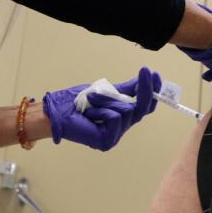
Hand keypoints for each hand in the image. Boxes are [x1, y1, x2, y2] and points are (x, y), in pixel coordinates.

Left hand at [43, 67, 161, 150]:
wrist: (57, 110)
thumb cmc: (77, 101)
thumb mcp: (106, 91)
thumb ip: (125, 89)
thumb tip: (143, 79)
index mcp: (121, 117)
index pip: (143, 106)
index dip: (151, 91)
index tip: (154, 73)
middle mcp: (120, 128)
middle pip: (141, 109)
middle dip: (144, 89)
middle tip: (146, 71)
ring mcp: (114, 136)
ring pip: (126, 110)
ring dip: (108, 99)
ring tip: (91, 101)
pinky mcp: (107, 141)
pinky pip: (115, 117)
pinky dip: (102, 109)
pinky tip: (89, 113)